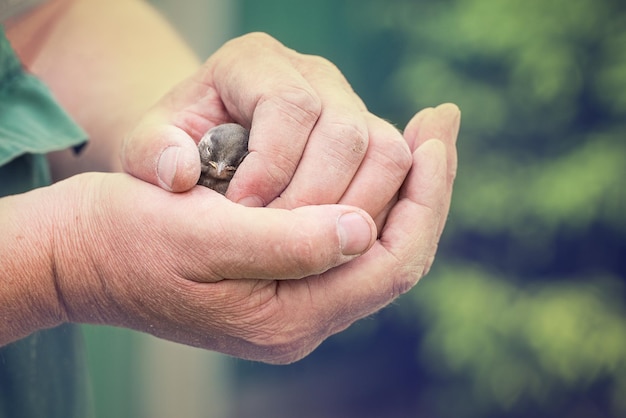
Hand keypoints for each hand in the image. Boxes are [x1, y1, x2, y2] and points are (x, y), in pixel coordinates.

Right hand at [50, 104, 458, 363]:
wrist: (81, 254)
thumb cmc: (127, 238)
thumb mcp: (198, 235)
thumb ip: (285, 244)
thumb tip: (363, 229)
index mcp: (285, 319)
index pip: (391, 264)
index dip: (428, 199)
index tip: (439, 134)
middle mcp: (300, 317)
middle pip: (394, 253)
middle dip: (423, 186)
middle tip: (440, 121)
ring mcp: (294, 299)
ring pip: (378, 243)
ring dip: (402, 186)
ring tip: (422, 132)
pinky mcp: (281, 275)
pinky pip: (349, 236)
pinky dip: (371, 190)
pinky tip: (377, 157)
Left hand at [121, 32, 411, 226]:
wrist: (209, 150)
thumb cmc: (178, 149)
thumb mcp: (149, 150)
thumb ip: (155, 155)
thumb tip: (180, 174)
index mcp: (255, 62)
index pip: (289, 107)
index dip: (273, 167)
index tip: (242, 216)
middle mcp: (314, 77)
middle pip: (349, 134)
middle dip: (316, 201)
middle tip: (279, 244)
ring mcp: (349, 108)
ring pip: (387, 156)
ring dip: (354, 213)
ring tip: (309, 250)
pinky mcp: (369, 144)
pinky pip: (397, 179)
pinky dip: (379, 214)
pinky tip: (346, 246)